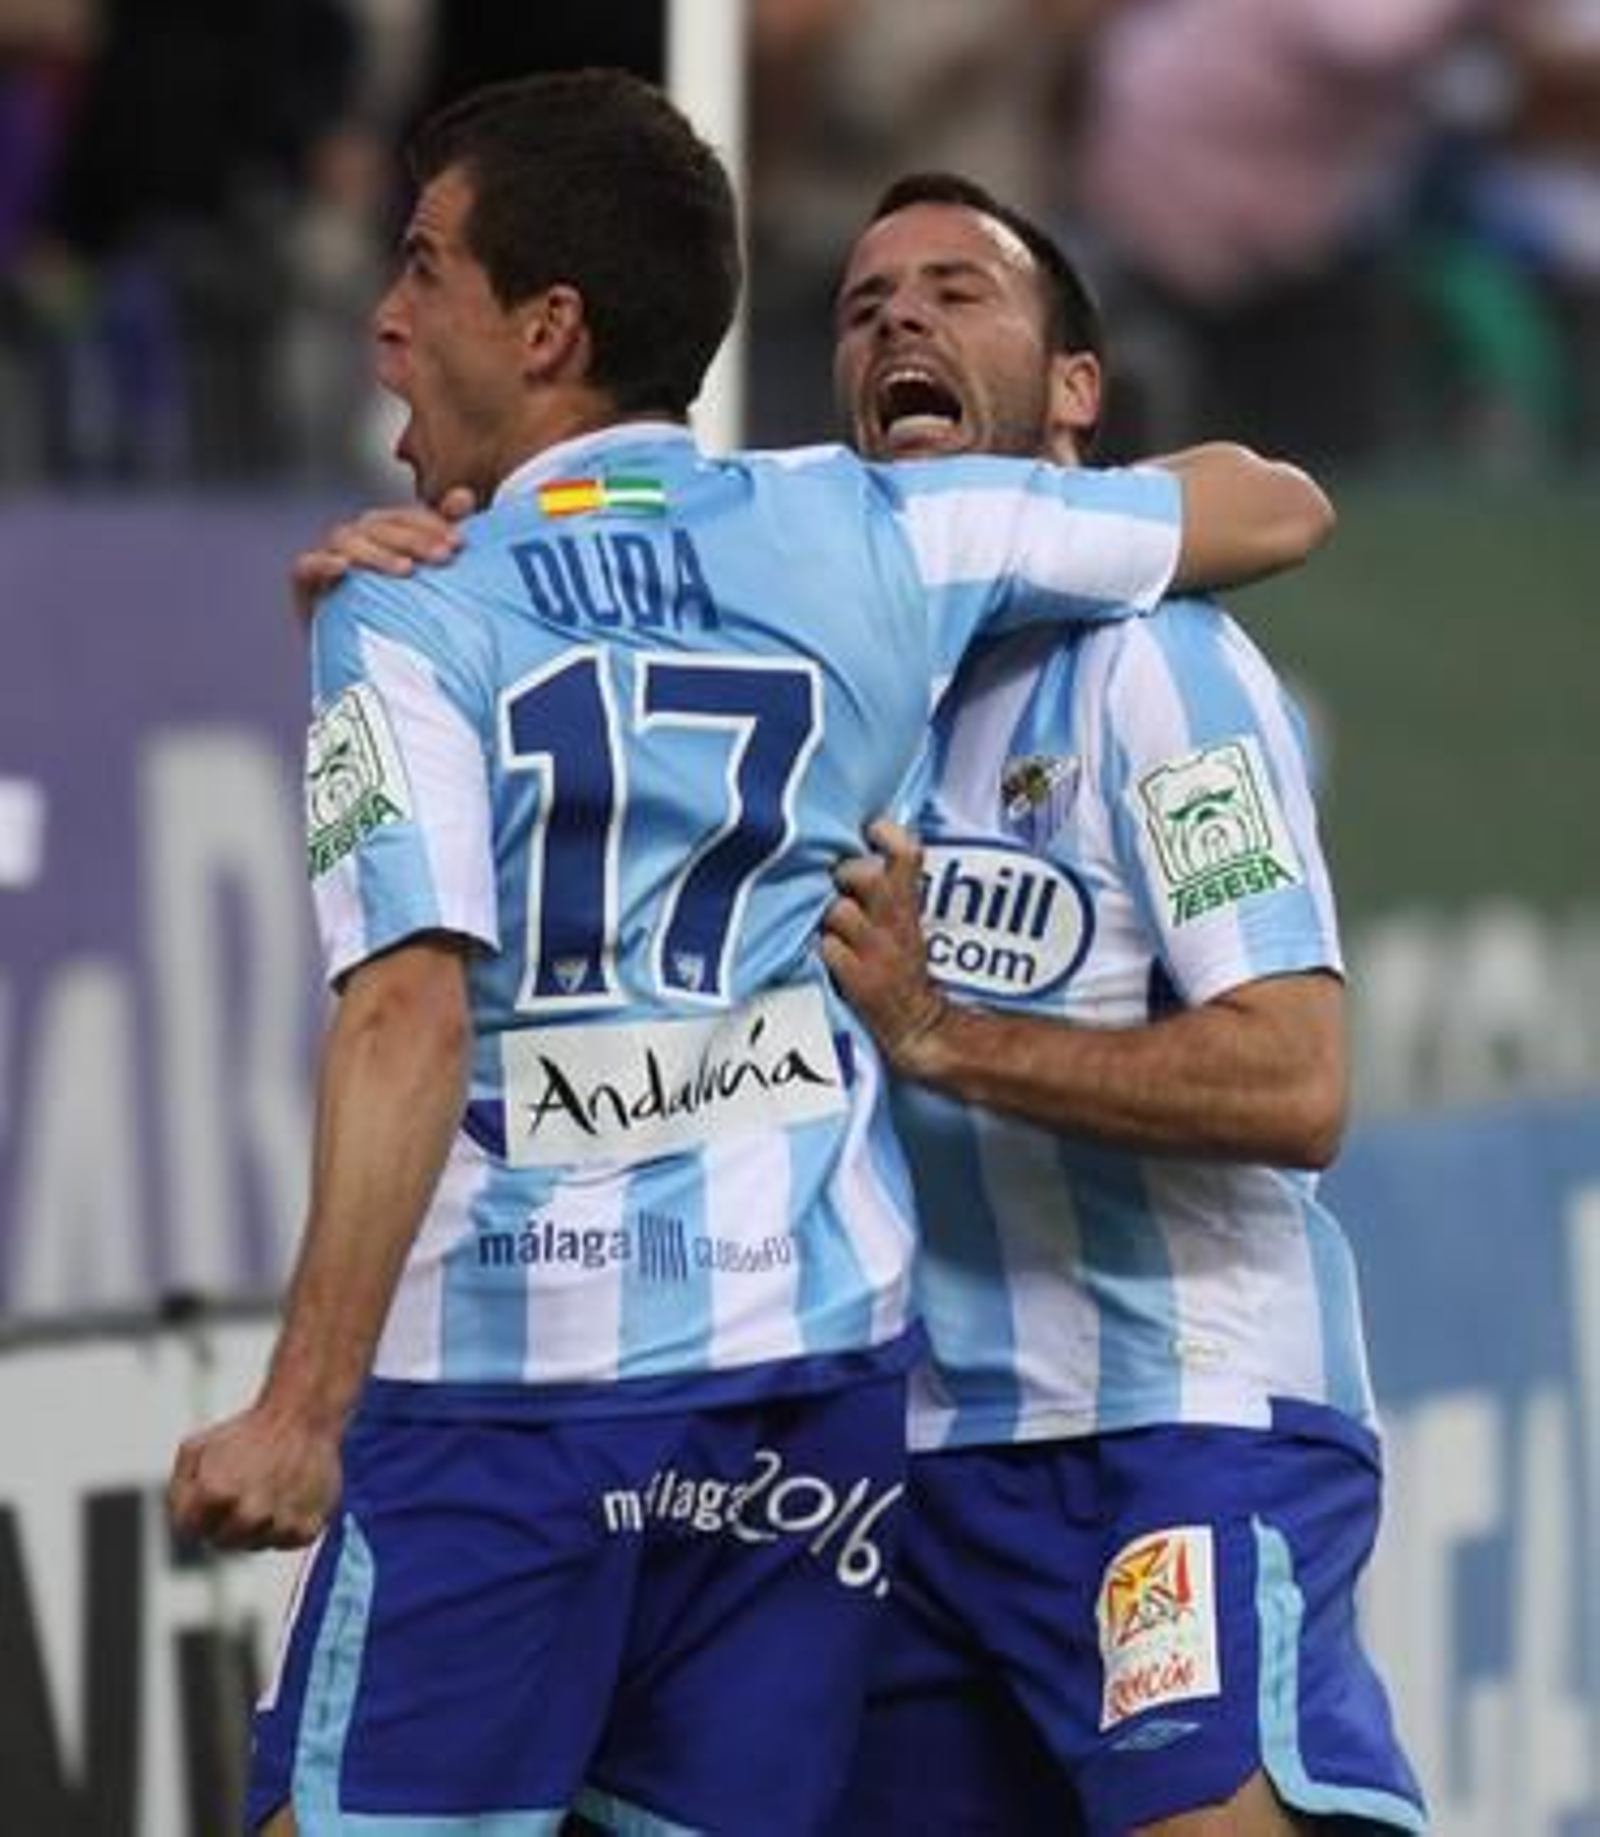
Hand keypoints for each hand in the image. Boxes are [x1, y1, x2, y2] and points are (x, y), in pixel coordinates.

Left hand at [168, 1402, 341, 1551]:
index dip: (199, 1511)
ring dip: (257, 1526)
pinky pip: (285, 1542)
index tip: (216, 1491)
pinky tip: (289, 1497)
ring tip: (269, 1490)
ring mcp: (279, 1524)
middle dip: (226, 1522)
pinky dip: (285, 1526)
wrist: (303, 1415)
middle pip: (222, 1541)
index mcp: (215, 1491)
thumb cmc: (248, 1431)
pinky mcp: (306, 1529)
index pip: (190, 1529)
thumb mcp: (196, 1447)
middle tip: (244, 1490)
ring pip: (255, 1544)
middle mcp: (248, 1513)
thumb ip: (179, 1491)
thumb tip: (182, 1524)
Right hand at [289, 485, 475, 622]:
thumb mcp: (427, 577)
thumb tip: (464, 495)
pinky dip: (322, 563)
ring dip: (377, 552)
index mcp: (383, 533)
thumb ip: (442, 535)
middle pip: (379, 525)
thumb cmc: (400, 612)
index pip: (405, 516)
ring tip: (407, 569)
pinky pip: (306, 566)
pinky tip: (343, 568)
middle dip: (413, 538)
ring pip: (346, 540)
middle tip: (444, 557)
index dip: (431, 523)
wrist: (365, 661)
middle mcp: (355, 539)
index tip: (459, 542)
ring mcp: (327, 557)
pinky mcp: (305, 583)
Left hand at [821, 819, 949, 1076]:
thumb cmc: (903, 965)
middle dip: (845, 878)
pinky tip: (831, 958)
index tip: (873, 831)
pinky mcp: (858, 978)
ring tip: (837, 931)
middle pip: (861, 875)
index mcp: (908, 905)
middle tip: (842, 891)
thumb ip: (889, 886)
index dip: (887, 836)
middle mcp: (894, 923)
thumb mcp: (907, 920)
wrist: (917, 1023)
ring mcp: (876, 951)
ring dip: (831, 918)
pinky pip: (827, 947)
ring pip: (838, 910)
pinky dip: (825, 950)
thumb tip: (857, 850)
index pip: (906, 854)